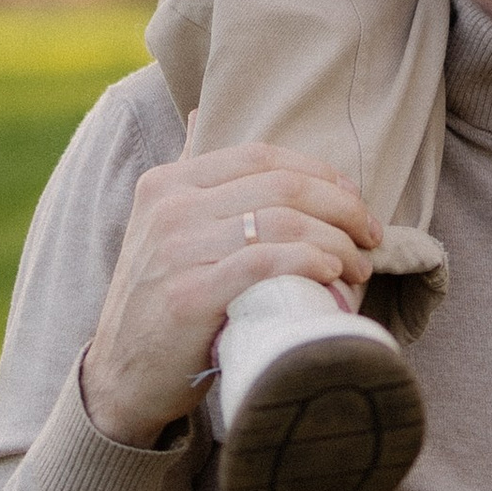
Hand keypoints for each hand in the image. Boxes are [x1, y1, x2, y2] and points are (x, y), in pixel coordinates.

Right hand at [80, 139, 382, 447]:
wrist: (121, 375)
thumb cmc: (159, 301)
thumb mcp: (160, 227)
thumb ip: (188, 178)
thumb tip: (199, 115)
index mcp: (167, 183)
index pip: (261, 156)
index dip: (319, 173)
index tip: (355, 200)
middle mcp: (169, 208)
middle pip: (280, 186)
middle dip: (340, 208)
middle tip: (370, 236)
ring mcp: (176, 251)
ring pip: (280, 222)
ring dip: (335, 242)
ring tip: (357, 267)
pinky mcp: (190, 296)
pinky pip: (263, 262)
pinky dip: (308, 262)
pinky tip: (330, 274)